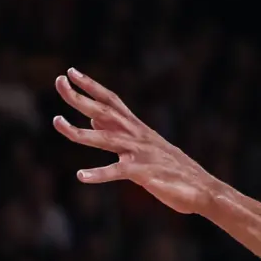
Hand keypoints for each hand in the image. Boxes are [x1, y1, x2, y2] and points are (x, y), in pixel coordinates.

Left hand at [53, 68, 220, 214]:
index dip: (91, 85)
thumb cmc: (172, 170)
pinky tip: (81, 176)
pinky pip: (118, 172)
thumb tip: (94, 120)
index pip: (111, 101)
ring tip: (57, 123)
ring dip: (80, 132)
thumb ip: (118, 132)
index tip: (71, 72)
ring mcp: (140, 154)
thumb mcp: (144, 145)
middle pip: (104, 112)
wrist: (203, 189)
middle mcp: (138, 136)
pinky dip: (99, 174)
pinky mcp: (144, 174)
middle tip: (59, 82)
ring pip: (105, 139)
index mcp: (137, 129)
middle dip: (80, 97)